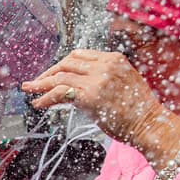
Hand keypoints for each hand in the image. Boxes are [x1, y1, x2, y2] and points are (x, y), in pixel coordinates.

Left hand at [19, 49, 168, 145]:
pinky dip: (45, 97)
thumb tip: (79, 85)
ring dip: (41, 83)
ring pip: (60, 76)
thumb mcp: (123, 83)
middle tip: (36, 82)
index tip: (52, 73)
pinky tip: (38, 103)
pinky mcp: (89, 96)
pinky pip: (60, 92)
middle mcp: (105, 65)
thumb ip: (103, 78)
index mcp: (114, 59)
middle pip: (67, 62)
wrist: (149, 124)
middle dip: (48, 72)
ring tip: (29, 90)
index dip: (62, 64)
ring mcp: (97, 80)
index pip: (80, 55)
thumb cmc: (138, 110)